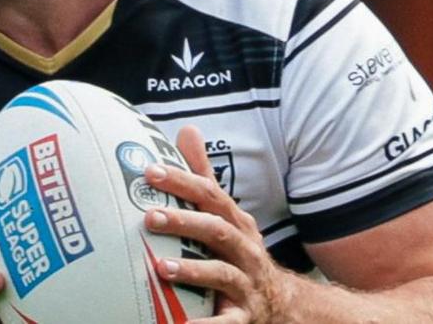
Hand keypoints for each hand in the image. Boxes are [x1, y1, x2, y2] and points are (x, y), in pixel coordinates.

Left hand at [143, 126, 291, 323]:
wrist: (283, 304)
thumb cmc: (239, 253)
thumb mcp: (226, 215)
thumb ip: (204, 177)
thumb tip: (187, 129)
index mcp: (237, 223)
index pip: (210, 196)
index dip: (183, 182)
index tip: (150, 171)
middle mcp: (245, 250)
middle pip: (217, 231)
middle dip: (184, 222)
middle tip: (149, 217)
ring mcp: (247, 284)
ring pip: (221, 274)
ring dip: (192, 270)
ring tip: (160, 268)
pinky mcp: (243, 317)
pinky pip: (225, 323)